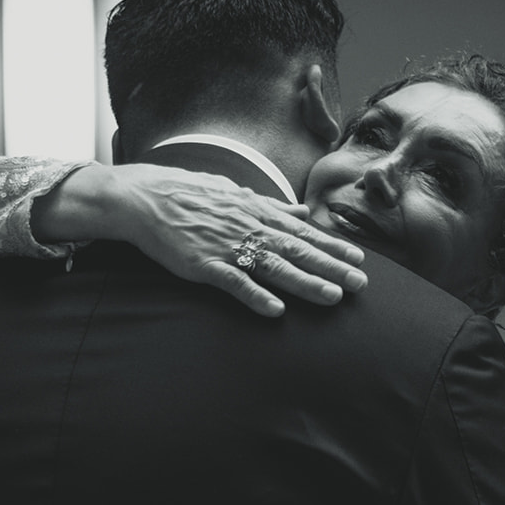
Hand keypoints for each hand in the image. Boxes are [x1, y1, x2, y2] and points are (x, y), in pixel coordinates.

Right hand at [55, 162, 368, 315]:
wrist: (143, 197)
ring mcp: (227, 246)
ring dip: (304, 283)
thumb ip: (271, 206)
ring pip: (273, 266)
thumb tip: (302, 211)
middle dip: (331, 267)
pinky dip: (255, 296)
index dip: (332, 246)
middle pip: (297, 250)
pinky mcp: (203, 264)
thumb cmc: (189, 194)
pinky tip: (275, 311)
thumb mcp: (235, 193)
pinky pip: (234, 283)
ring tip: (332, 298)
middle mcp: (248, 227)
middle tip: (360, 283)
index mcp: (257, 212)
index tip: (359, 258)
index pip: (303, 232)